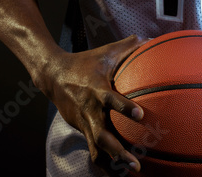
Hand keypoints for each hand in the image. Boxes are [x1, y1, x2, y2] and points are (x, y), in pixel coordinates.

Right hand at [37, 34, 147, 172]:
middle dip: (118, 150)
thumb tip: (149, 39)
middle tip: (135, 162)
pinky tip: (117, 174)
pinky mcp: (80, 129)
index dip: (124, 107)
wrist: (52, 75)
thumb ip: (127, 47)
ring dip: (113, 162)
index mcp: (97, 89)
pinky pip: (93, 149)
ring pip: (97, 147)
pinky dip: (105, 163)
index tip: (140, 114)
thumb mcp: (105, 52)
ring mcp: (84, 122)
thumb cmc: (84, 62)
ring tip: (131, 172)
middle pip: (102, 134)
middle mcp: (89, 109)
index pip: (110, 99)